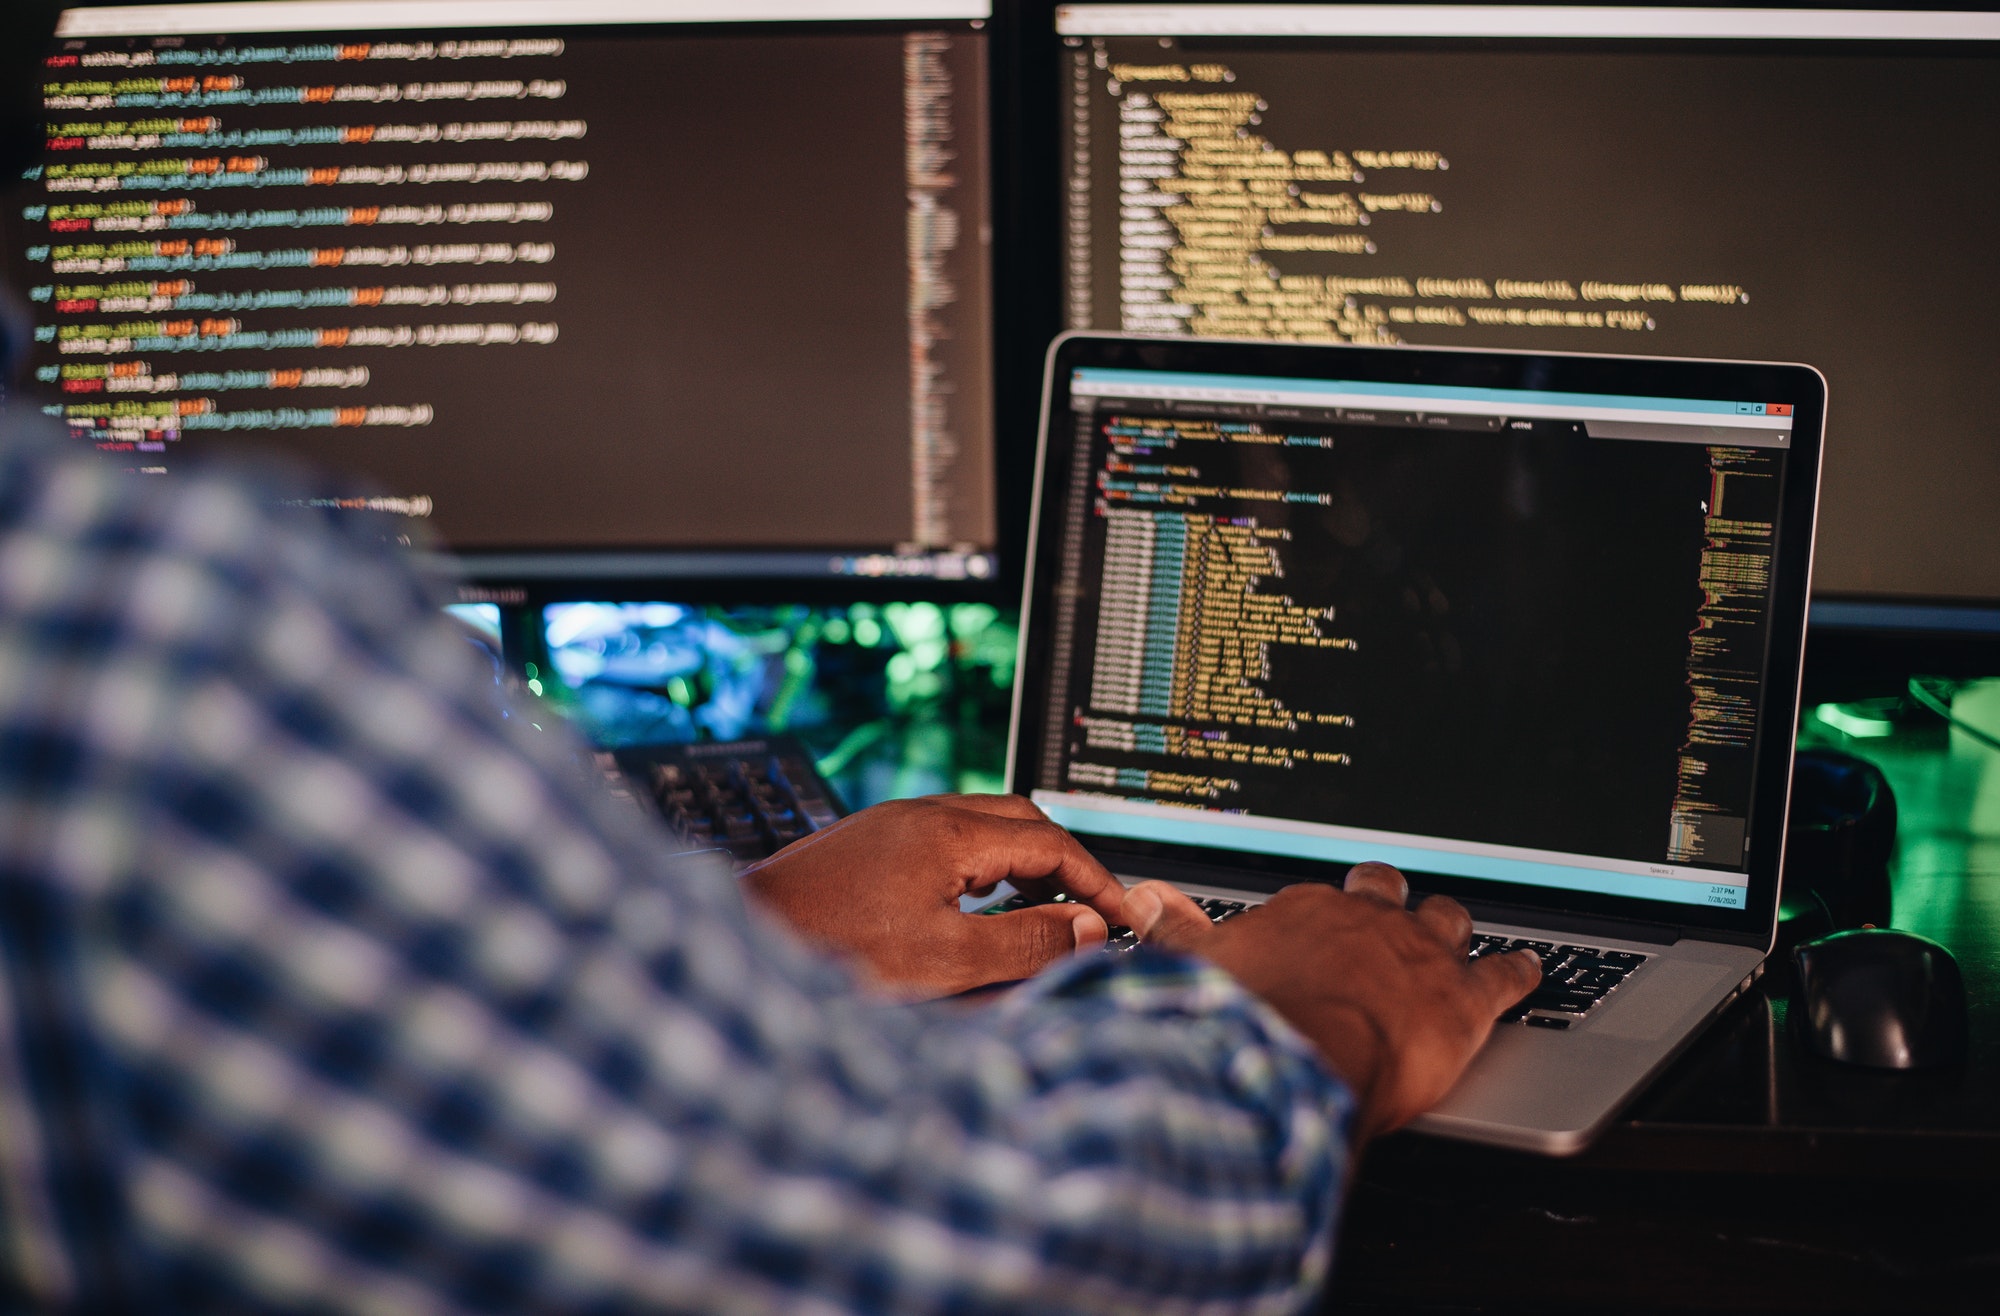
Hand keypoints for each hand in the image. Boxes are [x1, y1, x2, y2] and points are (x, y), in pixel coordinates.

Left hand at [741, 794, 1124, 999]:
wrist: (741, 937)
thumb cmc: (828, 949)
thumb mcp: (944, 961)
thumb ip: (1024, 943)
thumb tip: (1086, 929)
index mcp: (947, 833)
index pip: (1050, 841)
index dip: (1095, 879)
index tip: (1121, 913)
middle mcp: (919, 814)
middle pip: (1020, 819)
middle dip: (1063, 861)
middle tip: (1088, 907)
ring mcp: (889, 824)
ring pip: (980, 825)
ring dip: (1019, 861)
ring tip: (1040, 911)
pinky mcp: (866, 845)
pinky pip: (944, 838)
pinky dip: (978, 866)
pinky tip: (971, 907)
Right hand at [1118, 863, 1539, 1142]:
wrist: (1301, 1056)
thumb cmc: (1248, 1018)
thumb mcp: (1198, 965)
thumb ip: (1175, 932)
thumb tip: (1144, 900)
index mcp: (1305, 913)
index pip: (1315, 902)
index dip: (1319, 915)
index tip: (1314, 926)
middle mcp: (1367, 922)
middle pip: (1385, 893)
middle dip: (1387, 898)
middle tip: (1385, 904)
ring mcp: (1419, 956)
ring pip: (1447, 921)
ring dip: (1451, 925)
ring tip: (1457, 925)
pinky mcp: (1464, 1000)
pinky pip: (1503, 974)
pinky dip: (1518, 971)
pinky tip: (1529, 969)